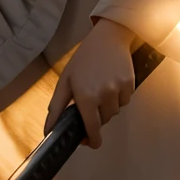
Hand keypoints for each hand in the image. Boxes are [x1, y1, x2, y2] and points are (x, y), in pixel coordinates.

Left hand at [44, 17, 139, 149]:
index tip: (90, 141)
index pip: (92, 128)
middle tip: (91, 99)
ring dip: (108, 106)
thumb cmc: (84, 59)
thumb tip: (48, 130)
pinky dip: (119, 96)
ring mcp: (119, 90)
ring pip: (115, 111)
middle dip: (97, 115)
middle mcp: (104, 95)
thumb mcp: (66, 80)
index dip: (92, 139)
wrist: (107, 38)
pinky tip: (112, 81)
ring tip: (101, 87)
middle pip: (103, 120)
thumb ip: (57, 107)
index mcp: (86, 97)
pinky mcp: (130, 84)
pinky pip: (125, 100)